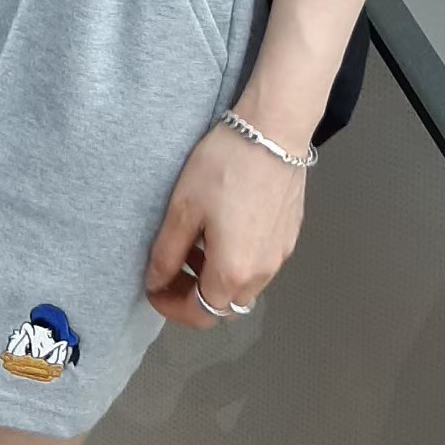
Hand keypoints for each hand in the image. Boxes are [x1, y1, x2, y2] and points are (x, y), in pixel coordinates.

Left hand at [143, 119, 306, 326]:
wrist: (274, 131)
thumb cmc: (224, 167)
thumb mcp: (183, 208)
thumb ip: (167, 253)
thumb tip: (156, 282)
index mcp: (233, 272)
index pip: (200, 314)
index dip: (171, 307)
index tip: (153, 288)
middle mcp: (263, 273)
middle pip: (225, 305)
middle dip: (194, 294)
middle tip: (172, 267)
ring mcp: (281, 255)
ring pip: (245, 286)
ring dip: (216, 277)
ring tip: (195, 244)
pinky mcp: (290, 235)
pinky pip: (260, 264)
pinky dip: (237, 260)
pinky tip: (224, 227)